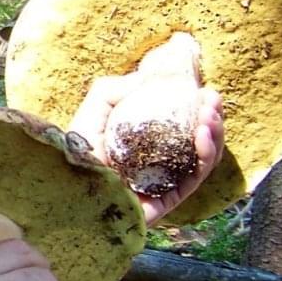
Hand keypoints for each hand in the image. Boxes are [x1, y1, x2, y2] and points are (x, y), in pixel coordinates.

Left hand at [68, 77, 224, 223]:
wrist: (67, 188)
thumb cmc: (75, 151)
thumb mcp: (93, 111)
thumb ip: (113, 90)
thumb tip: (145, 78)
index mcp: (146, 145)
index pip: (181, 126)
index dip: (196, 107)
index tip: (203, 90)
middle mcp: (159, 165)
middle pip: (198, 142)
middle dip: (211, 118)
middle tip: (212, 98)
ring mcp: (164, 184)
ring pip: (202, 160)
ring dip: (214, 133)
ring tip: (211, 112)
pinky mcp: (167, 201)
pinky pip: (193, 179)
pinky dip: (204, 155)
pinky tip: (203, 134)